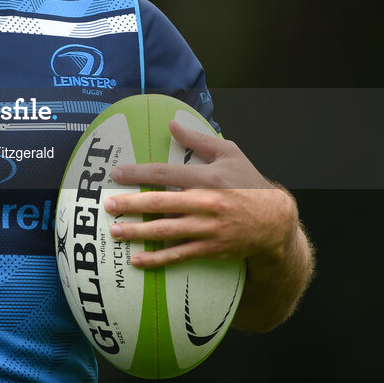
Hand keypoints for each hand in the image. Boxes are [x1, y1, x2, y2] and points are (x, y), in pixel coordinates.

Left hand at [104, 119, 296, 268]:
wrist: (275, 221)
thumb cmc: (249, 183)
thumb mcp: (229, 154)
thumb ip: (198, 140)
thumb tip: (171, 123)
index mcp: (208, 178)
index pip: (165, 173)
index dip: (138, 173)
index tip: (116, 174)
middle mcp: (206, 203)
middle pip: (160, 203)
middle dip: (130, 204)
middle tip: (108, 205)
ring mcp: (208, 229)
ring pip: (166, 231)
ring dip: (138, 232)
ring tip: (115, 231)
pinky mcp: (210, 249)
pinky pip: (179, 255)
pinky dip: (157, 259)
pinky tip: (137, 259)